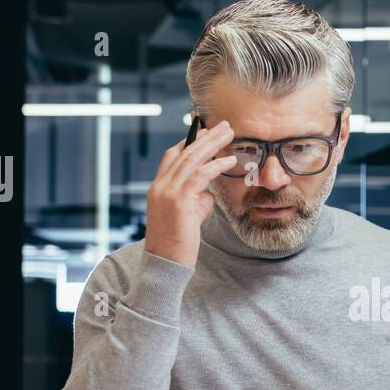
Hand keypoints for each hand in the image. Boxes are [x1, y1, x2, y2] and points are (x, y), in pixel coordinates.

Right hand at [143, 122, 236, 266]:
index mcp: (158, 188)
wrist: (165, 263)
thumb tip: (209, 193)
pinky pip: (200, 176)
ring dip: (212, 144)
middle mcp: (160, 187)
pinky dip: (216, 166)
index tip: (205, 132)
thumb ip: (197, 201)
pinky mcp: (178, 201)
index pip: (171, 156)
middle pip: (183, 152)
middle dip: (204, 136)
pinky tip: (230, 162)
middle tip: (223, 126)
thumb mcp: (187, 218)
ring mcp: (167, 193)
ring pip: (191, 159)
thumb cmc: (177, 244)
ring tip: (229, 134)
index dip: (188, 142)